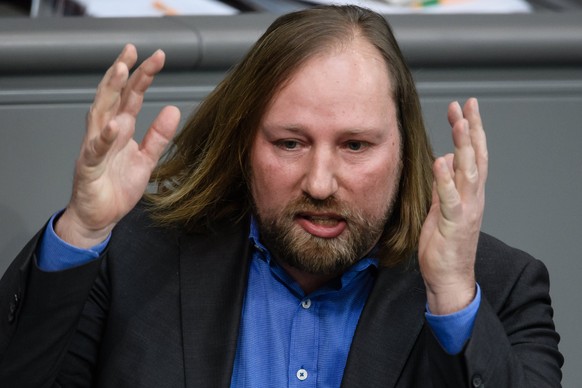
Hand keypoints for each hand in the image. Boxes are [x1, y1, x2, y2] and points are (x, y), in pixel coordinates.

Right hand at [55, 44, 180, 247]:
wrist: (100, 217)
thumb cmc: (118, 187)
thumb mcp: (147, 158)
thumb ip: (159, 136)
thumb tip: (174, 109)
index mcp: (121, 128)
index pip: (132, 96)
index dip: (143, 76)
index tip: (157, 57)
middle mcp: (106, 132)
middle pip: (114, 96)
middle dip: (123, 72)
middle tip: (133, 50)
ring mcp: (95, 147)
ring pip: (100, 113)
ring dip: (110, 92)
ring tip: (121, 71)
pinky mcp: (89, 167)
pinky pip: (96, 150)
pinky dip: (104, 138)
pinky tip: (114, 125)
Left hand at [418, 98, 487, 314]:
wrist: (449, 277)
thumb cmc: (445, 244)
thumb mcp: (442, 208)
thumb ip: (444, 184)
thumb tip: (445, 159)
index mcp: (469, 192)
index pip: (472, 155)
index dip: (470, 131)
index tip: (463, 108)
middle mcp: (473, 197)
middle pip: (475, 157)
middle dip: (471, 129)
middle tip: (467, 104)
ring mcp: (465, 210)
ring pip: (468, 172)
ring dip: (464, 146)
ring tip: (460, 122)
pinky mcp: (453, 224)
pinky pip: (450, 199)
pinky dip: (446, 180)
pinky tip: (441, 161)